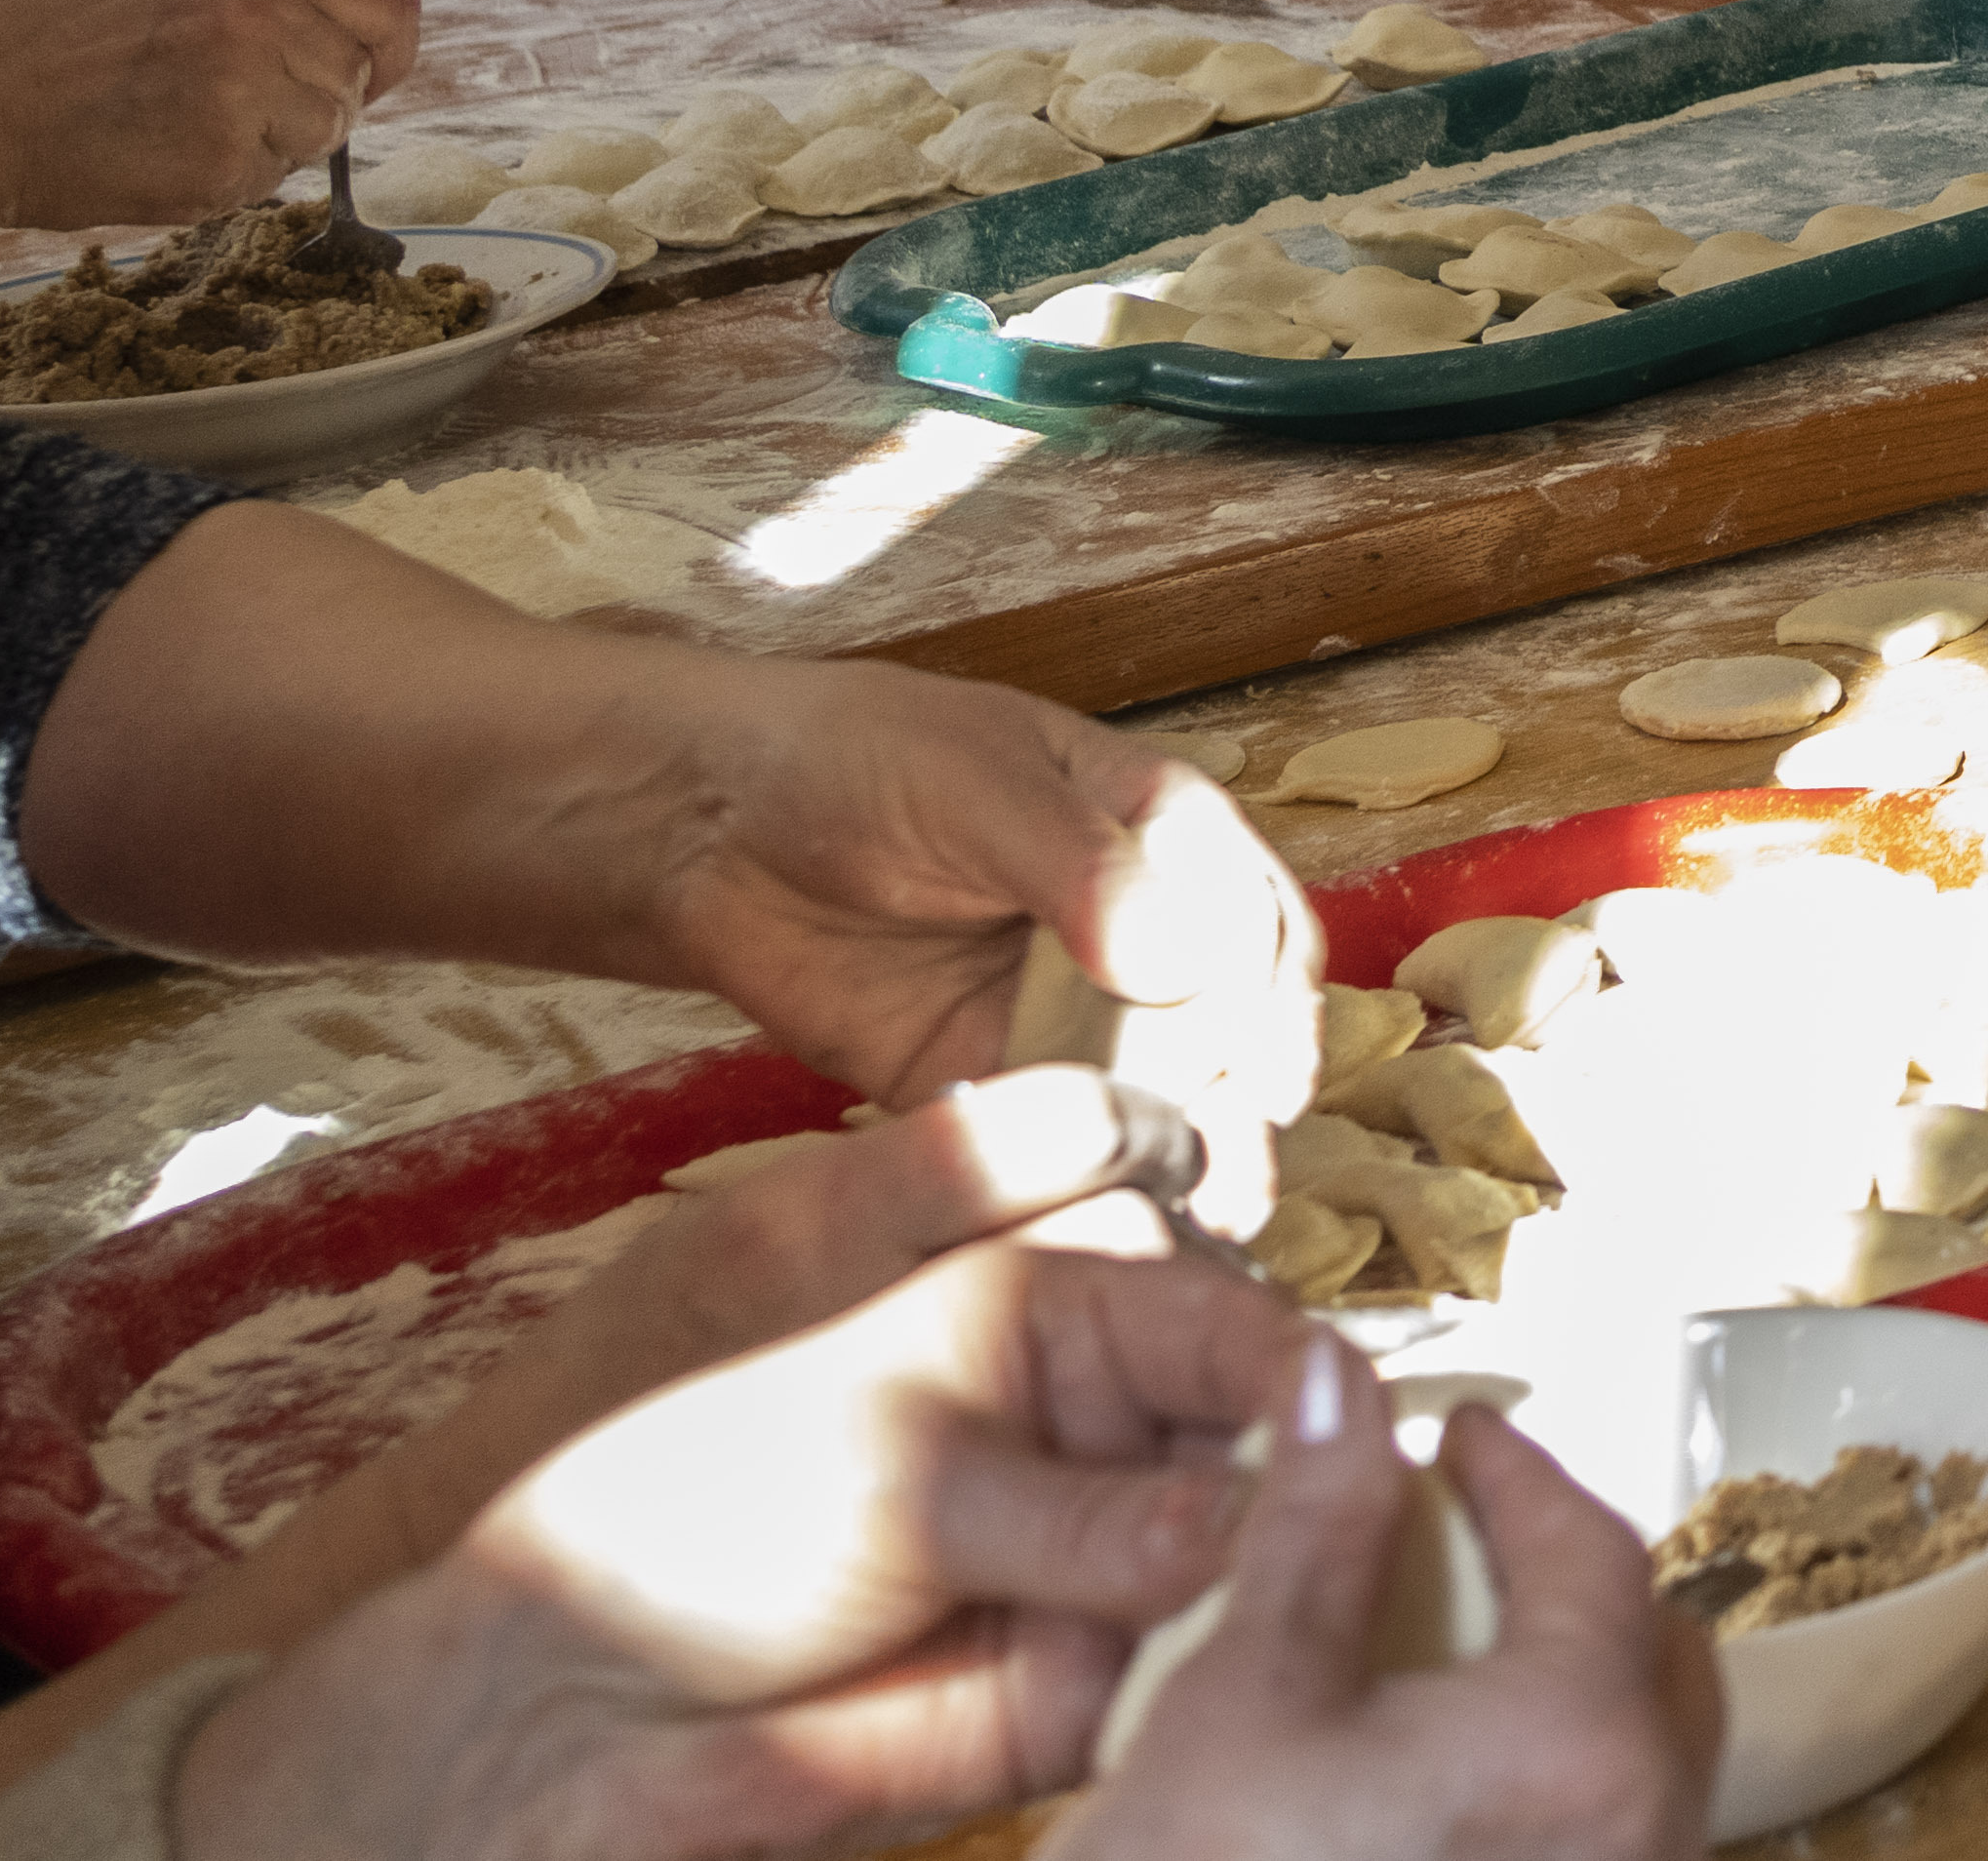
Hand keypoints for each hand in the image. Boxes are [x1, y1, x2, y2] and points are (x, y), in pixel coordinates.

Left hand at [177, 1227, 1322, 1860]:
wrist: (572, 1717)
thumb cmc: (694, 1528)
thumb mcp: (898, 1475)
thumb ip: (1082, 1513)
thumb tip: (1258, 1523)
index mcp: (1052, 1315)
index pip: (1220, 1321)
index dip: (1294, 1368)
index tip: (1352, 1416)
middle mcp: (1100, 1433)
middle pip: (1267, 1442)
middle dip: (1321, 1479)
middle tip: (1373, 1518)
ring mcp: (1106, 1566)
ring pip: (1256, 1566)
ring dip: (1296, 1589)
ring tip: (1333, 1610)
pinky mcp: (1093, 1694)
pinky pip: (1202, 1685)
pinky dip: (1235, 1693)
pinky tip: (1256, 1693)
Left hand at [615, 663, 1329, 1151]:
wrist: (710, 826)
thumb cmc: (855, 761)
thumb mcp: (980, 788)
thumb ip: (1079, 870)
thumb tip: (1177, 962)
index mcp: (1158, 833)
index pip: (1252, 919)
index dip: (1277, 998)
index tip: (1272, 1076)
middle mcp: (1129, 927)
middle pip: (1219, 1023)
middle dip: (1242, 1104)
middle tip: (1238, 1180)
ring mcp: (1056, 1009)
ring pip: (1150, 1089)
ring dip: (1183, 1154)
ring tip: (1200, 1226)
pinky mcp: (979, 1075)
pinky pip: (1046, 1132)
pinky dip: (1078, 1177)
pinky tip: (1097, 1222)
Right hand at [1060, 1348, 1718, 1860]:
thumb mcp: (1241, 1705)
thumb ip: (1314, 1531)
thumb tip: (1342, 1383)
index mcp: (1586, 1745)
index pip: (1596, 1550)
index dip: (1521, 1476)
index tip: (1459, 1439)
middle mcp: (1645, 1837)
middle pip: (1655, 1657)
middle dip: (1570, 1580)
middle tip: (1468, 1537)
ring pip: (1643, 1761)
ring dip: (1570, 1687)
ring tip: (1449, 1653)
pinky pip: (1608, 1845)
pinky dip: (1555, 1785)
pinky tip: (1450, 1781)